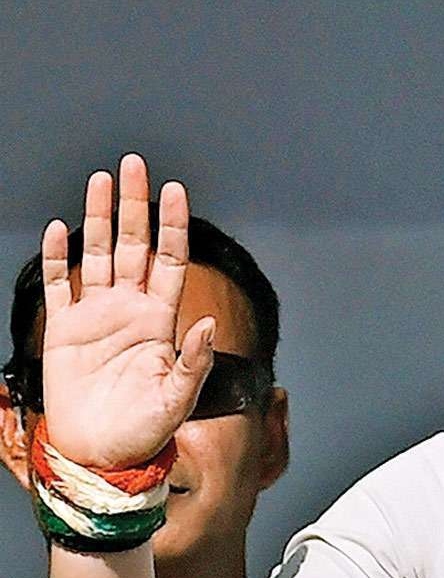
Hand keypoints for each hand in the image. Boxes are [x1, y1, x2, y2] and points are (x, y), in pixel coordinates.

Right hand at [40, 154, 213, 468]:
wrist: (102, 457)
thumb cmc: (146, 433)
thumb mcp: (178, 399)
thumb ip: (193, 361)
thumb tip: (207, 322)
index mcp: (161, 319)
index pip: (171, 258)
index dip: (172, 225)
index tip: (175, 190)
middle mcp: (130, 309)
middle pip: (133, 243)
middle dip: (134, 204)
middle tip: (134, 164)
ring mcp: (97, 316)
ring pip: (97, 254)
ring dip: (98, 217)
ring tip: (102, 179)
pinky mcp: (64, 331)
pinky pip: (60, 285)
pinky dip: (58, 257)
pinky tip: (61, 228)